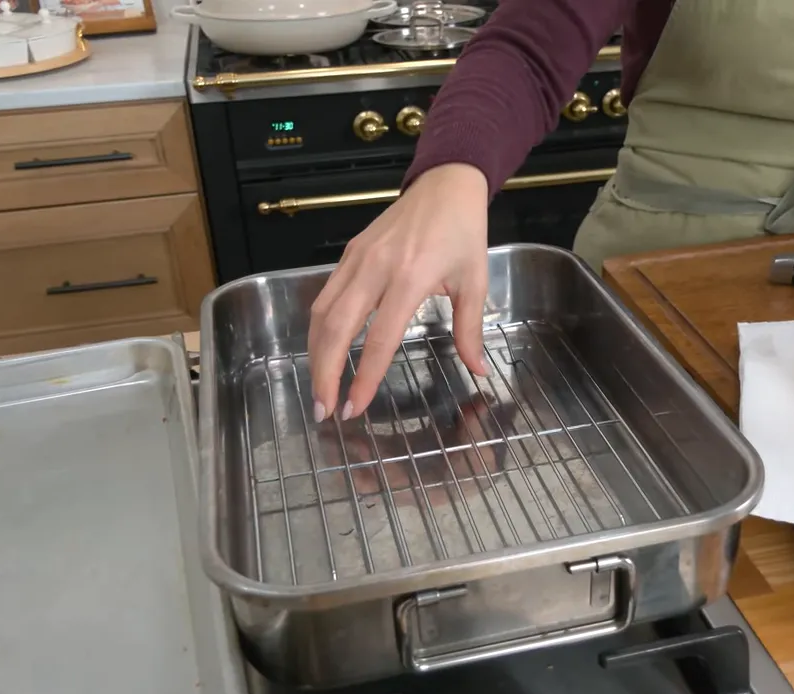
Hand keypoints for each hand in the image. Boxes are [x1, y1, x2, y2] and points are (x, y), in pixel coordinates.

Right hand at [307, 163, 490, 422]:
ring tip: (319, 388)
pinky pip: (326, 295)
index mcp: (410, 278)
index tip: (355, 408)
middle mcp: (376, 269)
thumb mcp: (475, 282)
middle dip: (325, 373)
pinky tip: (323, 350)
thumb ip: (470, 329)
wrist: (445, 184)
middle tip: (324, 409)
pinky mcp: (349, 253)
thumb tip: (478, 370)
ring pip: (322, 312)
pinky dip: (319, 327)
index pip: (380, 338)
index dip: (365, 377)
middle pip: (337, 328)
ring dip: (316, 353)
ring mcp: (357, 259)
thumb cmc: (464, 231)